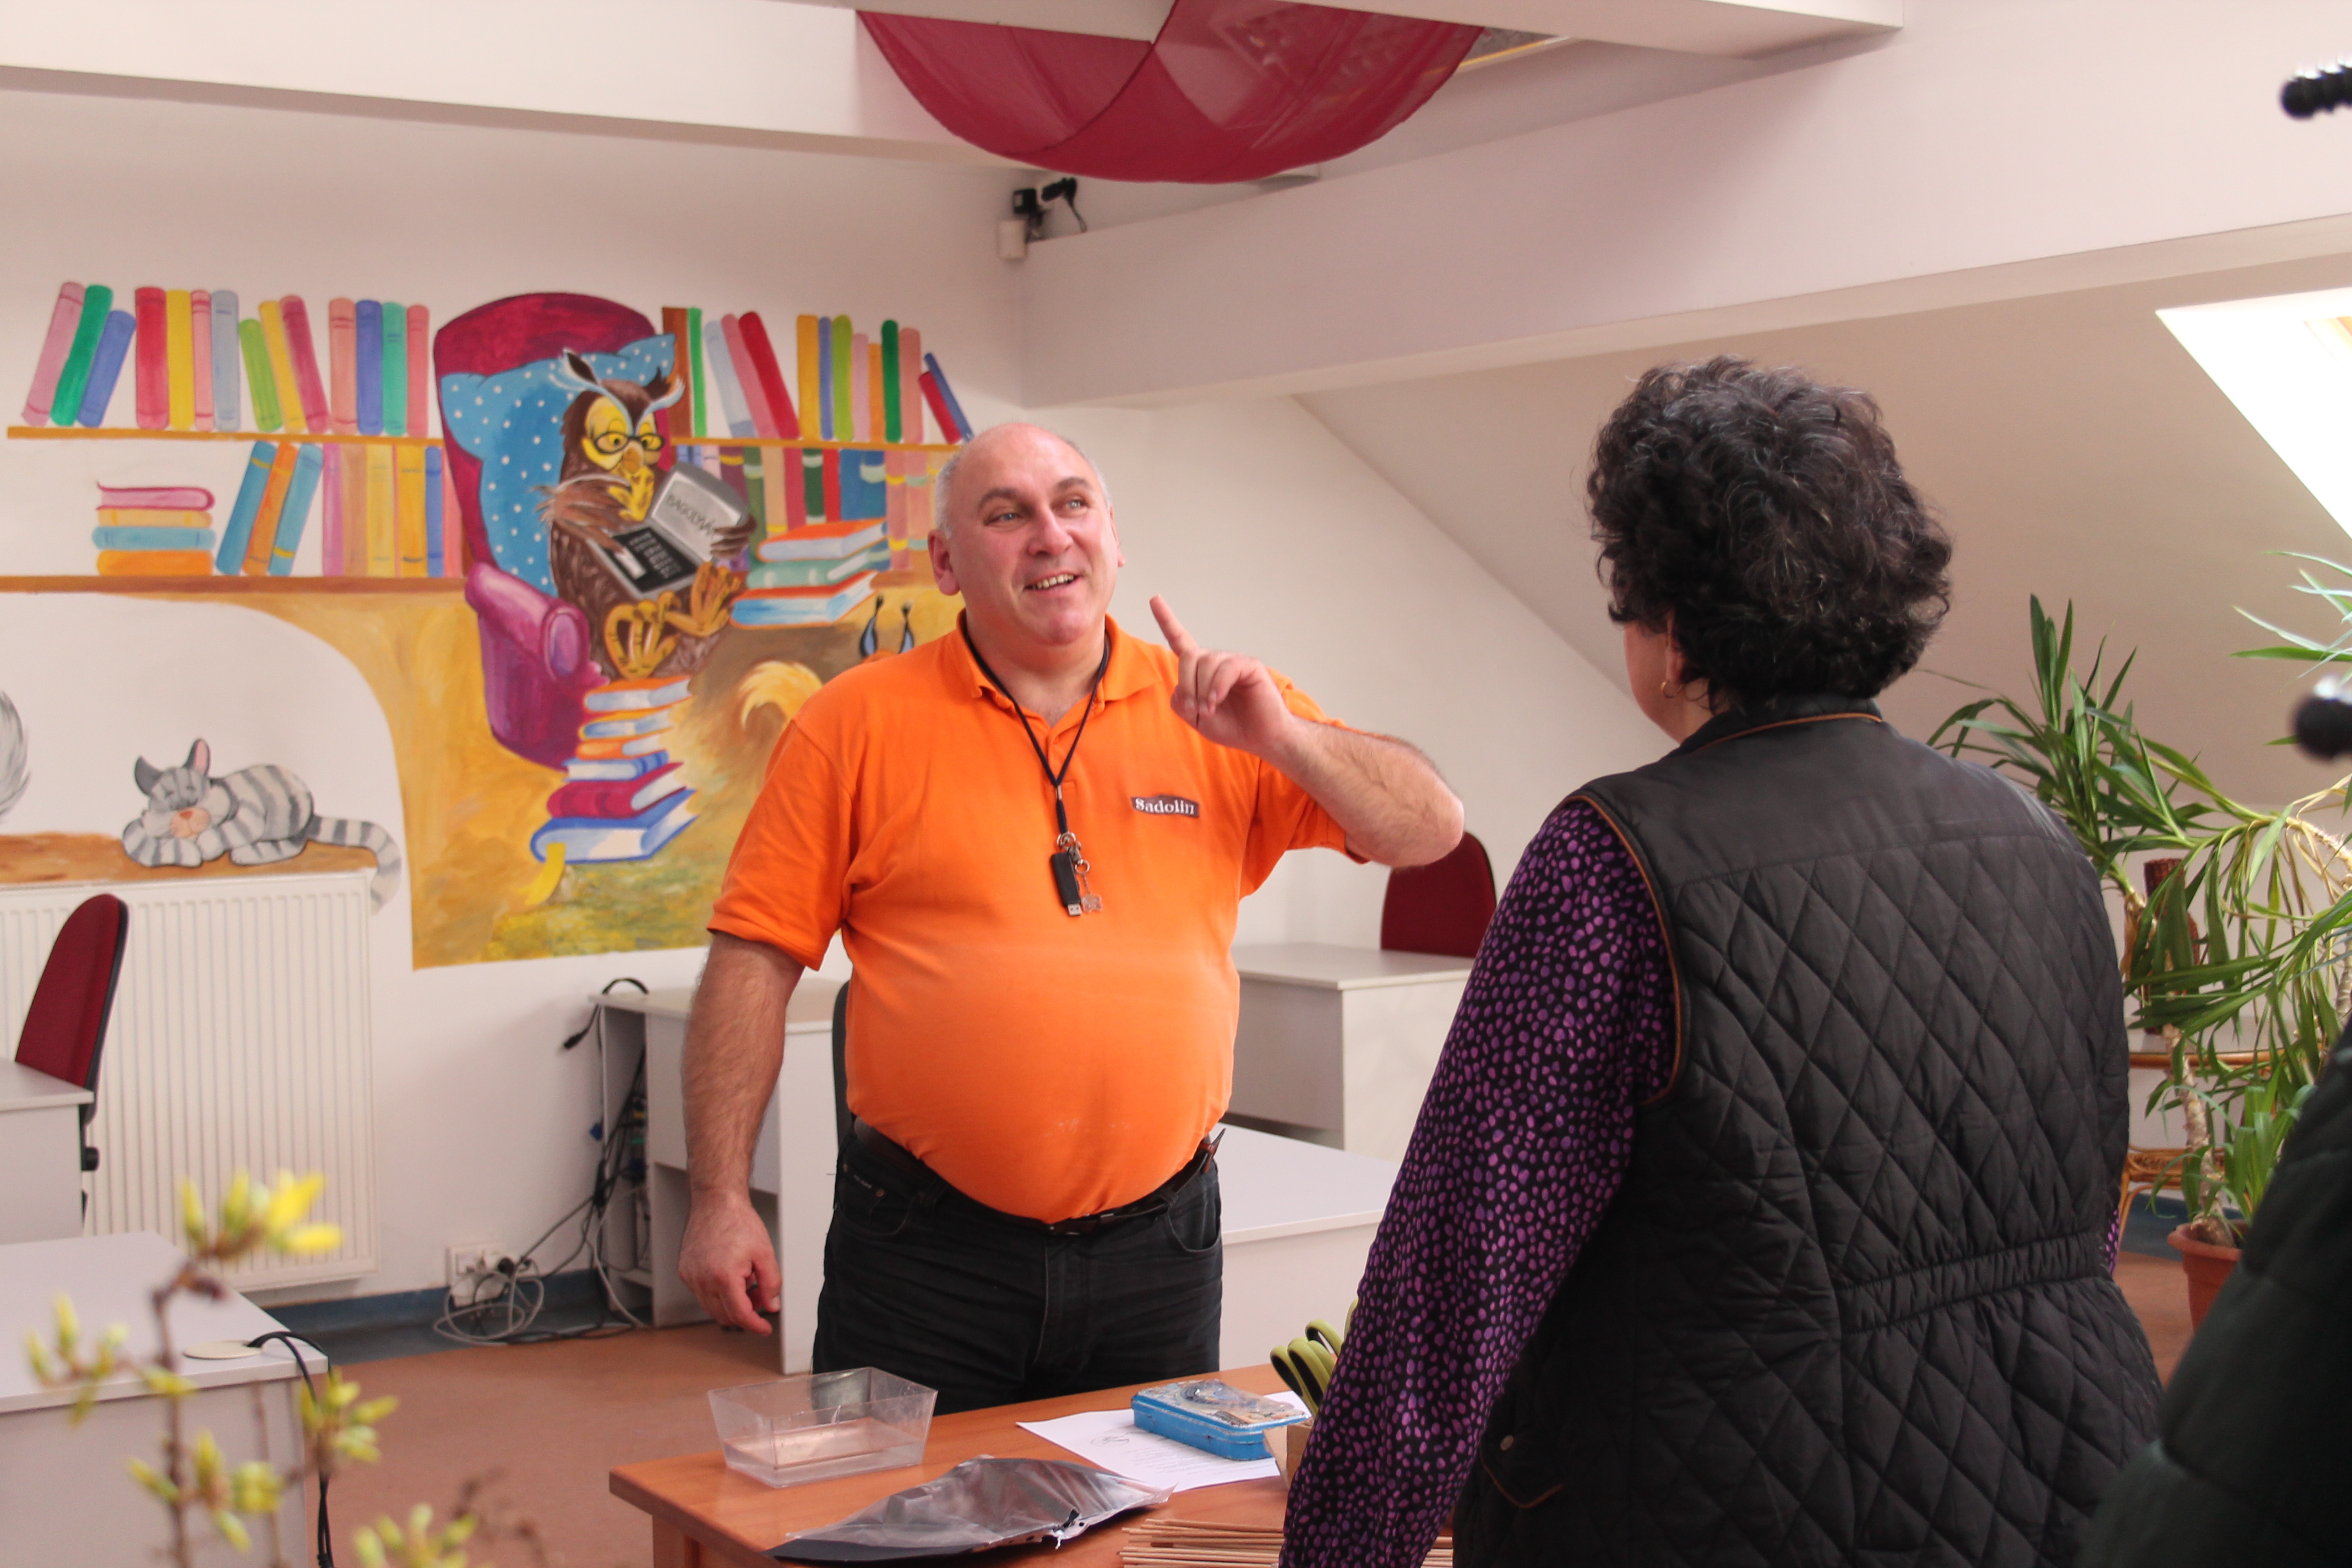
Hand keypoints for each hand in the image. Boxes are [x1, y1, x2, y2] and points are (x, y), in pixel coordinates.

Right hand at [679, 1190, 780, 1333]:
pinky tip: (730, 1274)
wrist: (716, 1202)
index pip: (739, 1315)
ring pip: (711, 1308)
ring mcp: (690, 1277)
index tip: (765, 1329)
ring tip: (746, 1281)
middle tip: (760, 1295)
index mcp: (723, 1277)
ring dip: (730, 1304)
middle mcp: (702, 1280)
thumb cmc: (739, 1222)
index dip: (755, 1325)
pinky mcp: (684, 1272)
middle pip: (724, 1315)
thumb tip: (771, 1306)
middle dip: (745, 1313)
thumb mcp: (765, 1253)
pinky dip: (717, 1293)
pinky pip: (702, 1294)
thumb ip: (771, 1284)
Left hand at [1150, 595, 1298, 758]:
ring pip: (1204, 664)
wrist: (1260, 737)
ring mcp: (1233, 661)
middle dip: (1186, 685)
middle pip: (1188, 657)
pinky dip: (1217, 687)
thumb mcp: (1195, 718)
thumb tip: (1181, 687)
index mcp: (1200, 671)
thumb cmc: (1232, 726)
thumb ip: (1181, 702)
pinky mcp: (1250, 665)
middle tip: (1195, 709)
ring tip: (1210, 710)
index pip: (1180, 640)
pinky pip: (1226, 669)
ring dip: (1202, 691)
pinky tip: (1217, 701)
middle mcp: (1215, 661)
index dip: (1167, 620)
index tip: (1155, 598)